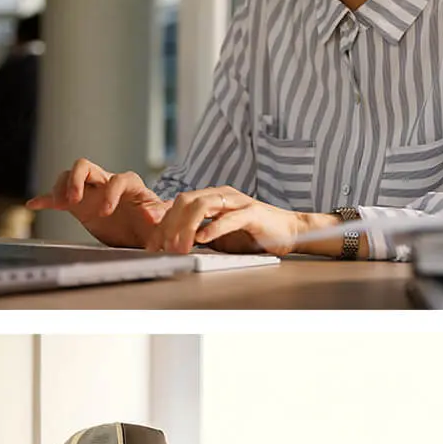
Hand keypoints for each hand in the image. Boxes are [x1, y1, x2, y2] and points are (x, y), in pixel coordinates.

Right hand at [27, 158, 169, 247]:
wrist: (140, 235)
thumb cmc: (151, 226)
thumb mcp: (159, 222)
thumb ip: (158, 215)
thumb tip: (152, 214)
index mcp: (129, 185)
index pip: (118, 179)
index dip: (110, 192)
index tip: (106, 212)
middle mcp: (106, 182)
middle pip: (85, 166)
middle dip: (76, 180)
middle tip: (73, 199)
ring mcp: (90, 191)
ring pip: (69, 176)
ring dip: (61, 187)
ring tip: (59, 204)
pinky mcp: (78, 204)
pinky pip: (58, 196)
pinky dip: (45, 199)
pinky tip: (34, 204)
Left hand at [144, 186, 303, 254]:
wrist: (290, 232)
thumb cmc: (255, 235)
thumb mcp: (219, 235)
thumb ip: (198, 233)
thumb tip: (172, 242)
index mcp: (212, 198)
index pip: (178, 204)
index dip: (162, 223)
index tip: (152, 245)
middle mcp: (222, 195)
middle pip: (185, 201)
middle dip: (169, 225)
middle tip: (161, 248)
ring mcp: (238, 202)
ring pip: (202, 206)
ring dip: (186, 228)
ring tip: (178, 247)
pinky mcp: (253, 213)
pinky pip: (229, 218)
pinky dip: (213, 228)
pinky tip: (202, 239)